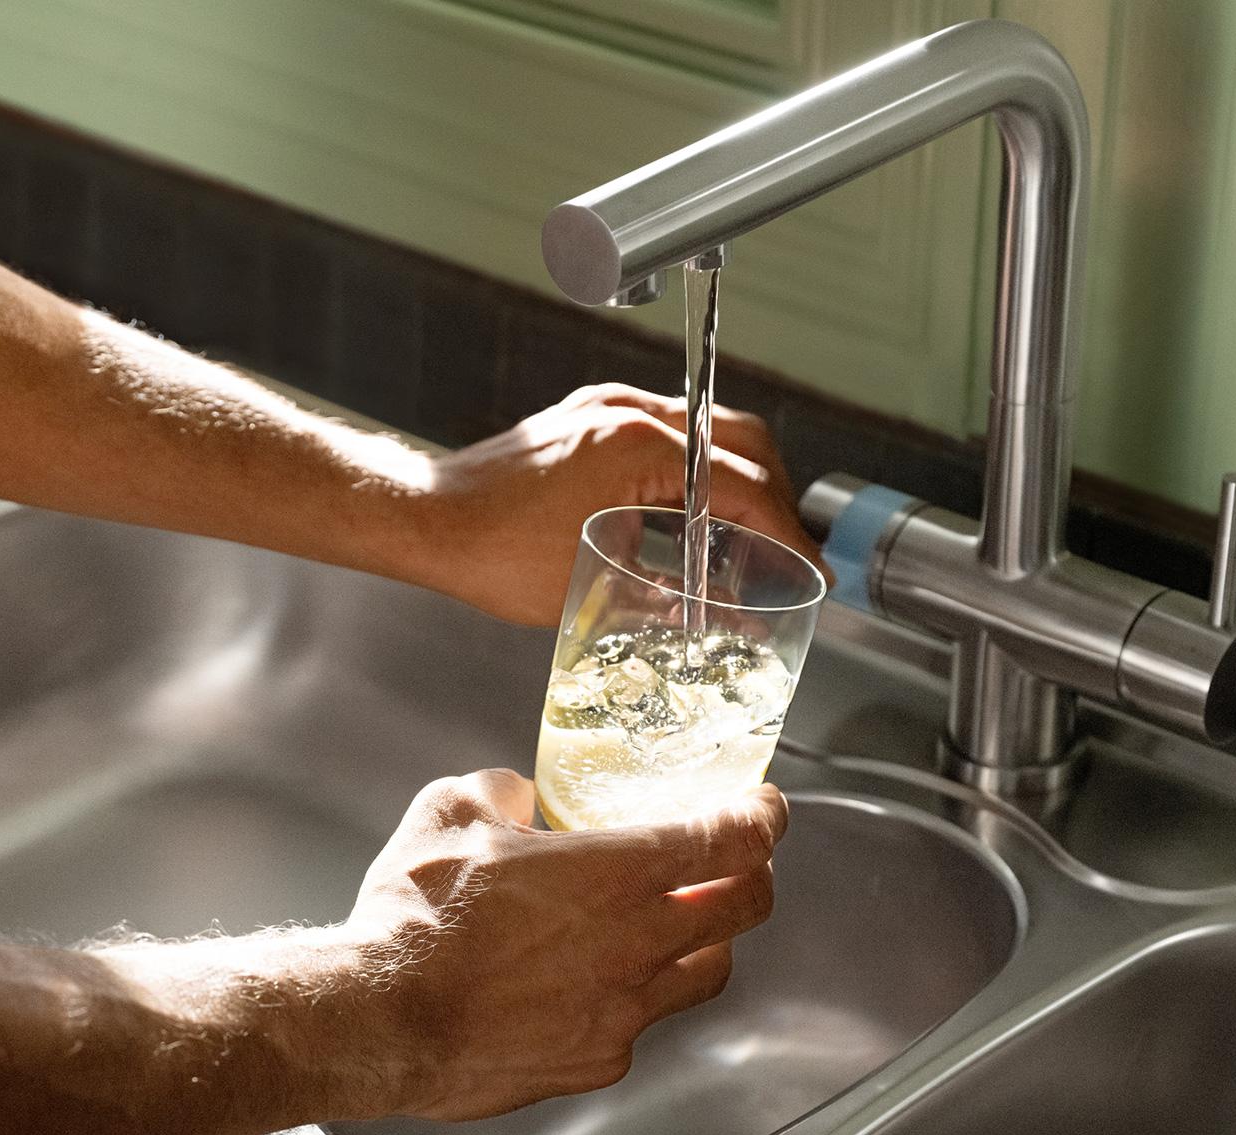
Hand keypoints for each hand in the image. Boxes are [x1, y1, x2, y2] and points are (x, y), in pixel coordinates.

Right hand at [340, 770, 788, 1120]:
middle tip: (741, 862)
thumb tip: (519, 797)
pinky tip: (601, 985)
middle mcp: (636, 943)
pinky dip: (636, 998)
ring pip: (707, 973)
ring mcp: (623, 1010)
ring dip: (707, 943)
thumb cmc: (414, 921)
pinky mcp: (596, 1061)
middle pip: (746, 908)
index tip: (762, 807)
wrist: (380, 1019)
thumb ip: (503, 793)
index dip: (761, 817)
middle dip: (755, 876)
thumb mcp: (452, 813)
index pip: (729, 840)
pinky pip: (642, 1025)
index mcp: (615, 872)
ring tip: (683, 928)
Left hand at [415, 384, 822, 625]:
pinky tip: (691, 519)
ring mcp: (607, 410)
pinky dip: (694, 473)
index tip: (809, 568)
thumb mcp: (596, 587)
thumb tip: (728, 623)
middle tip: (787, 552)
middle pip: (741, 441)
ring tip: (746, 542)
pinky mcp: (588, 420)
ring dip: (735, 482)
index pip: (743, 484)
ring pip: (707, 433)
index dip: (786, 532)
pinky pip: (667, 435)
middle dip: (773, 496)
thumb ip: (674, 600)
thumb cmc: (491, 550)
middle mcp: (628, 413)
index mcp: (640, 445)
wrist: (426, 520)